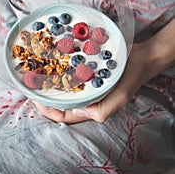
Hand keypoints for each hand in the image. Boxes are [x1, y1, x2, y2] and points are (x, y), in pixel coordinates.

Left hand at [34, 43, 148, 122]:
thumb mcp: (120, 96)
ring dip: (51, 86)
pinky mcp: (90, 74)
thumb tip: (77, 113)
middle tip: (32, 87)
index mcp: (94, 109)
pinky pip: (71, 77)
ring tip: (39, 77)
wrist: (142, 57)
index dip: (48, 111)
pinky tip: (54, 63)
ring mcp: (88, 87)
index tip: (35, 99)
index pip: (65, 117)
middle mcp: (89, 99)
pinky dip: (61, 73)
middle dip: (45, 98)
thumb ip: (102, 110)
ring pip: (65, 91)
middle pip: (61, 104)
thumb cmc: (132, 76)